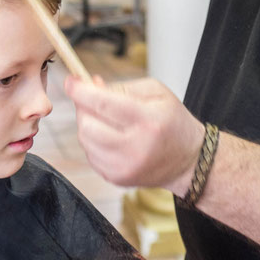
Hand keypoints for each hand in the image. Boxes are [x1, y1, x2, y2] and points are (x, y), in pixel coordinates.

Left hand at [64, 76, 203, 193]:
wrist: (188, 161)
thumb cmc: (172, 121)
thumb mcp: (156, 93)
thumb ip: (121, 86)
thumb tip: (90, 85)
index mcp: (147, 120)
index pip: (103, 104)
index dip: (81, 91)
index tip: (70, 81)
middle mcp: (135, 147)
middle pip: (87, 125)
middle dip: (84, 108)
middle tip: (92, 101)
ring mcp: (124, 166)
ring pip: (85, 140)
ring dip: (88, 125)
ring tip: (105, 120)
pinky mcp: (117, 178)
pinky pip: (90, 155)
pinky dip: (94, 142)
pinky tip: (110, 137)